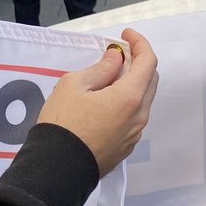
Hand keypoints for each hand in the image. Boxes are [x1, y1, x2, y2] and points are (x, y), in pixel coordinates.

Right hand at [38, 29, 158, 175]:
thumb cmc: (63, 123)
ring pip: (142, 100)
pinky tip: (106, 100)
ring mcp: (133, 135)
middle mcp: (139, 116)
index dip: (139, 42)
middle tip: (117, 54)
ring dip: (132, 83)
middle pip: (150, 80)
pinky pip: (133, 117)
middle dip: (138, 61)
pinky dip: (127, 101)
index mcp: (130, 97)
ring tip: (108, 76)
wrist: (55, 171)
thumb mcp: (75, 85)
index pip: (148, 61)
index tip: (125, 35)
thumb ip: (101, 68)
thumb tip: (117, 58)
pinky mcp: (124, 148)